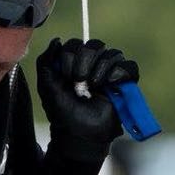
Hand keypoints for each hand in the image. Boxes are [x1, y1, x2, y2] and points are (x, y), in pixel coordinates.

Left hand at [36, 37, 138, 159]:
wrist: (80, 133)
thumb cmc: (63, 113)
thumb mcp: (46, 87)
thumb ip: (45, 62)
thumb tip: (56, 40)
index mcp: (75, 62)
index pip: (76, 44)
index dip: (70, 59)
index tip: (66, 78)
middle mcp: (94, 63)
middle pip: (94, 45)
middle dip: (84, 65)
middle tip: (80, 85)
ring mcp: (111, 71)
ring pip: (112, 54)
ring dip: (100, 73)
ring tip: (94, 89)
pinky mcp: (125, 81)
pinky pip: (128, 66)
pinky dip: (118, 75)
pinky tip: (110, 87)